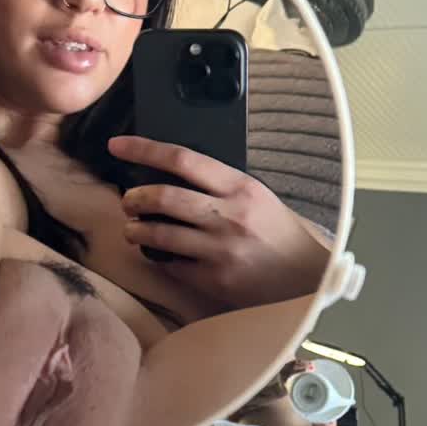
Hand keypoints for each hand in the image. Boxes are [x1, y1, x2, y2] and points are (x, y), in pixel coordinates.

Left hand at [109, 134, 331, 307]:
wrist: (308, 279)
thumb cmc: (281, 236)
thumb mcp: (259, 199)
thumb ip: (222, 187)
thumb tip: (174, 177)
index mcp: (241, 188)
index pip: (183, 159)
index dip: (144, 150)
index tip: (118, 146)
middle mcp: (229, 216)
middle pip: (163, 197)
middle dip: (134, 198)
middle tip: (127, 201)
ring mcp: (220, 250)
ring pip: (159, 235)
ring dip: (136, 231)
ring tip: (133, 230)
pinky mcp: (214, 279)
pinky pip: (171, 265)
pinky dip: (158, 259)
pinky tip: (157, 256)